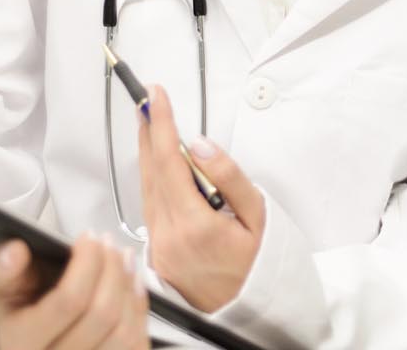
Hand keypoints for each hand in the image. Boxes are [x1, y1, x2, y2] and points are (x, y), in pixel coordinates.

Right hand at [0, 234, 149, 348]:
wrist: (30, 347)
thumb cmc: (20, 316)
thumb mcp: (4, 294)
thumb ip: (7, 270)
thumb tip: (15, 250)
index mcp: (23, 344)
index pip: (69, 300)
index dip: (88, 262)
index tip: (89, 237)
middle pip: (102, 314)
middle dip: (112, 269)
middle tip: (110, 243)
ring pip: (124, 331)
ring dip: (129, 287)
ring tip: (123, 257)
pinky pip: (136, 344)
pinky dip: (139, 309)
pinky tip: (133, 284)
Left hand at [138, 84, 265, 311]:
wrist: (250, 308)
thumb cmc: (259, 260)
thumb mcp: (258, 214)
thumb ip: (229, 176)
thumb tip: (200, 144)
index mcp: (195, 225)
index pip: (169, 163)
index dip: (161, 125)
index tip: (157, 97)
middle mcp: (169, 236)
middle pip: (151, 172)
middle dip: (148, 132)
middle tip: (148, 101)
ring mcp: (158, 248)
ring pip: (146, 189)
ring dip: (147, 153)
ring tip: (150, 123)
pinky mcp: (155, 254)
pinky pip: (150, 207)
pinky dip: (152, 179)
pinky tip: (158, 164)